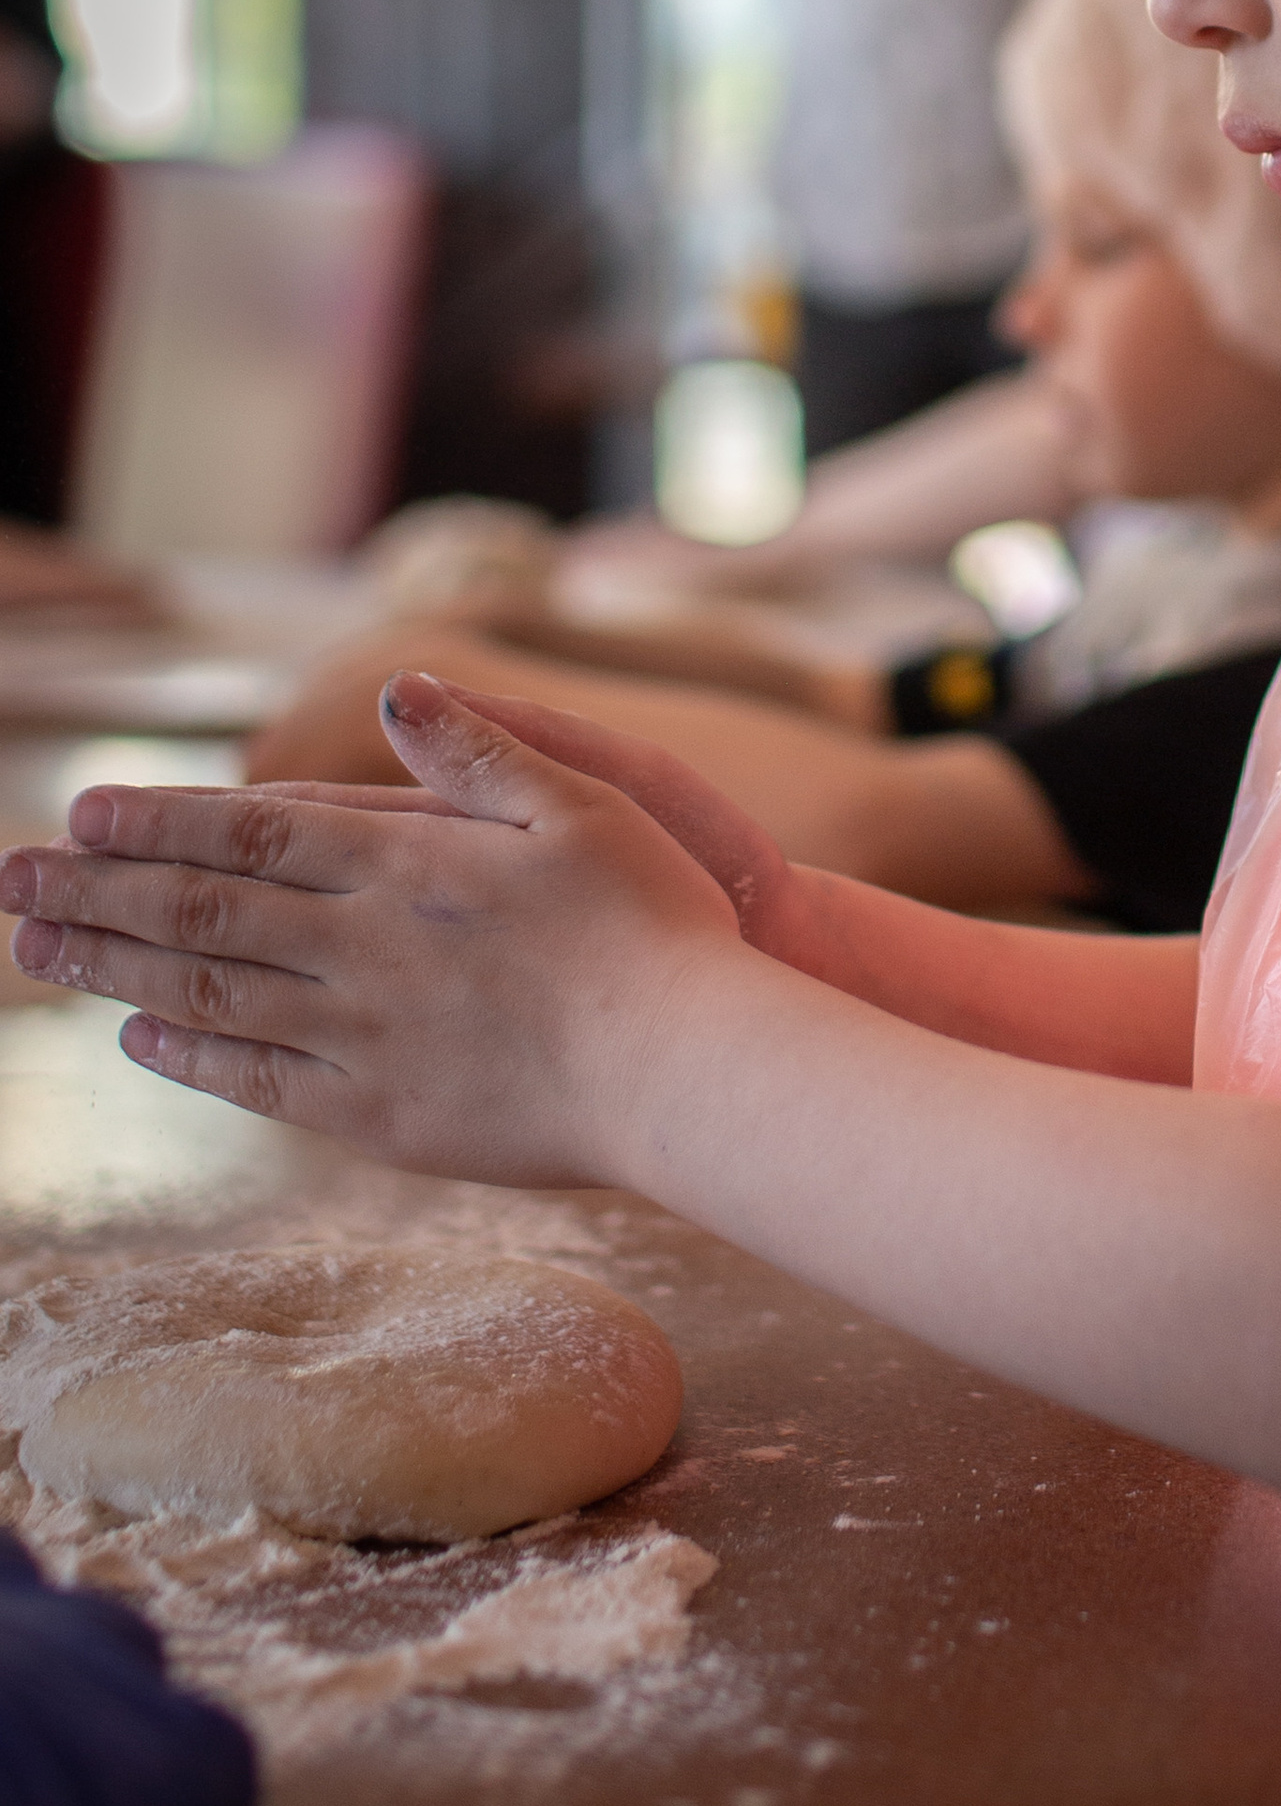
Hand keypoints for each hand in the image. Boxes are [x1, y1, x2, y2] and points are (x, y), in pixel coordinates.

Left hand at [0, 673, 754, 1187]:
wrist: (688, 1067)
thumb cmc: (656, 923)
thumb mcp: (586, 798)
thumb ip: (478, 749)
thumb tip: (397, 690)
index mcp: (407, 864)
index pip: (250, 829)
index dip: (159, 819)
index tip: (81, 809)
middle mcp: (364, 948)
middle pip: (203, 910)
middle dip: (98, 889)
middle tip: (11, 878)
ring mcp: (366, 1038)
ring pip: (208, 993)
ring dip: (113, 964)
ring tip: (37, 948)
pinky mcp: (383, 1116)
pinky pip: (260, 1080)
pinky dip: (189, 1052)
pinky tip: (141, 1034)